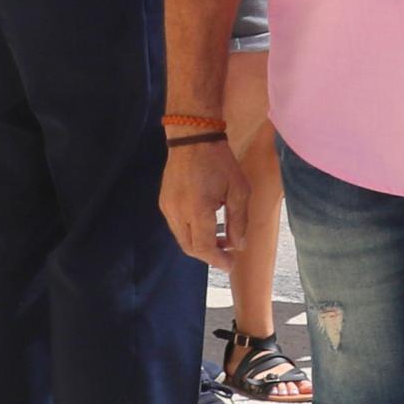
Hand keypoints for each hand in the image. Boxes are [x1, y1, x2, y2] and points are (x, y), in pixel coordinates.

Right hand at [159, 138, 245, 270]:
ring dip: (200, 243)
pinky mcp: (164, 202)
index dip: (218, 260)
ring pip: (182, 238)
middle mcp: (177, 212)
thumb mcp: (239, 190)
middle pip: (190, 247)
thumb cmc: (220, 162)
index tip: (231, 264)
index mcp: (197, 210)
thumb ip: (238, 221)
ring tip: (222, 238)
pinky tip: (208, 224)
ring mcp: (167, 208)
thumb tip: (238, 245)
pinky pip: (177, 226)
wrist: (192, 138)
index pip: (204, 247)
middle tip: (229, 253)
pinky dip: (192, 232)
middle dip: (209, 255)